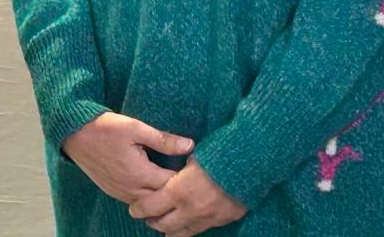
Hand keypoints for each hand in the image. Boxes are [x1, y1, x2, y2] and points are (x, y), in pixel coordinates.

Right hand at [61, 112, 192, 204]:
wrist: (73, 134)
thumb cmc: (104, 128)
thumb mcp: (135, 128)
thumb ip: (163, 140)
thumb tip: (190, 145)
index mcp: (140, 173)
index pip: (172, 185)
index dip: (186, 179)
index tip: (193, 169)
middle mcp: (131, 189)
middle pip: (162, 200)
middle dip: (175, 192)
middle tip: (186, 179)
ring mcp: (121, 193)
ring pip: (149, 204)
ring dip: (160, 196)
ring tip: (171, 184)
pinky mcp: (113, 192)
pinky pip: (135, 201)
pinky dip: (147, 196)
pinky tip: (151, 185)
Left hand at [129, 160, 245, 235]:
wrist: (249, 166)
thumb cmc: (217, 155)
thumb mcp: (190, 156)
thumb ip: (175, 164)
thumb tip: (162, 161)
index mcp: (178, 192)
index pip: (151, 207)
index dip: (139, 209)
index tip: (134, 210)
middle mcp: (191, 209)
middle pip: (165, 225)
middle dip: (154, 223)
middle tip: (148, 218)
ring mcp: (208, 217)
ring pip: (183, 233)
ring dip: (171, 230)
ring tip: (165, 227)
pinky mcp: (222, 220)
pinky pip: (201, 229)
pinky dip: (191, 227)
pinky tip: (187, 223)